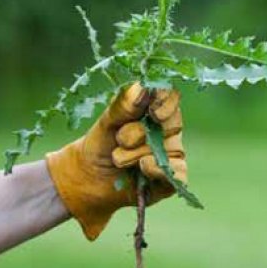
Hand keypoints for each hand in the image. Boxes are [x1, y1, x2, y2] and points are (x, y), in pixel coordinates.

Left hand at [46, 83, 186, 240]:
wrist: (89, 178)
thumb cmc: (100, 144)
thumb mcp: (106, 122)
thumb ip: (123, 106)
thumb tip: (142, 88)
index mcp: (155, 108)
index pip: (171, 97)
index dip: (166, 103)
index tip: (152, 112)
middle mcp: (168, 130)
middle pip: (170, 124)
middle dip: (139, 133)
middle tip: (119, 140)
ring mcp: (172, 154)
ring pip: (168, 150)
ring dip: (137, 155)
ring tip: (117, 159)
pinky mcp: (170, 179)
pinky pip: (177, 174)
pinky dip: (159, 170)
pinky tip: (143, 168)